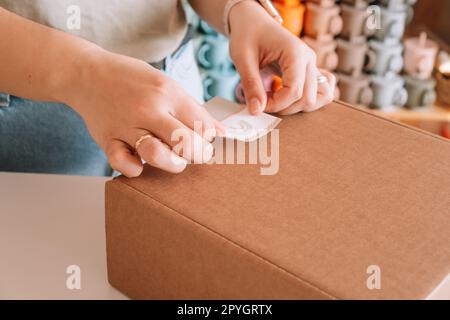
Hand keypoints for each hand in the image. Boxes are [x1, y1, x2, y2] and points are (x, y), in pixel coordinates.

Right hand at [62, 48, 221, 176]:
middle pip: (187, 142)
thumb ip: (191, 109)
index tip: (210, 144)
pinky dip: (135, 169)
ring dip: (172, 164)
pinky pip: (123, 164)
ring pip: (157, 155)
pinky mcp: (108, 140)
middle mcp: (148, 109)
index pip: (203, 125)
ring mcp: (127, 126)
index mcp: (168, 93)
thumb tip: (219, 133)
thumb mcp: (166, 84)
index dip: (212, 139)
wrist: (88, 74)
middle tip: (197, 154)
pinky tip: (140, 164)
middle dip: (199, 154)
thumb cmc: (132, 80)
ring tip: (175, 160)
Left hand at [228, 1, 334, 114]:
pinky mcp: (310, 70)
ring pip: (323, 96)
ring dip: (300, 106)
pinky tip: (286, 97)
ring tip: (278, 101)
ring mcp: (312, 64)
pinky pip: (322, 90)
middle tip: (265, 102)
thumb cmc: (247, 35)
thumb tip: (256, 111)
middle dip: (286, 108)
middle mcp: (308, 59)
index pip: (294, 91)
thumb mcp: (242, 59)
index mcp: (294, 52)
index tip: (259, 104)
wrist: (253, 21)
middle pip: (309, 98)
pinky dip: (306, 99)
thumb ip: (251, 86)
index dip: (276, 105)